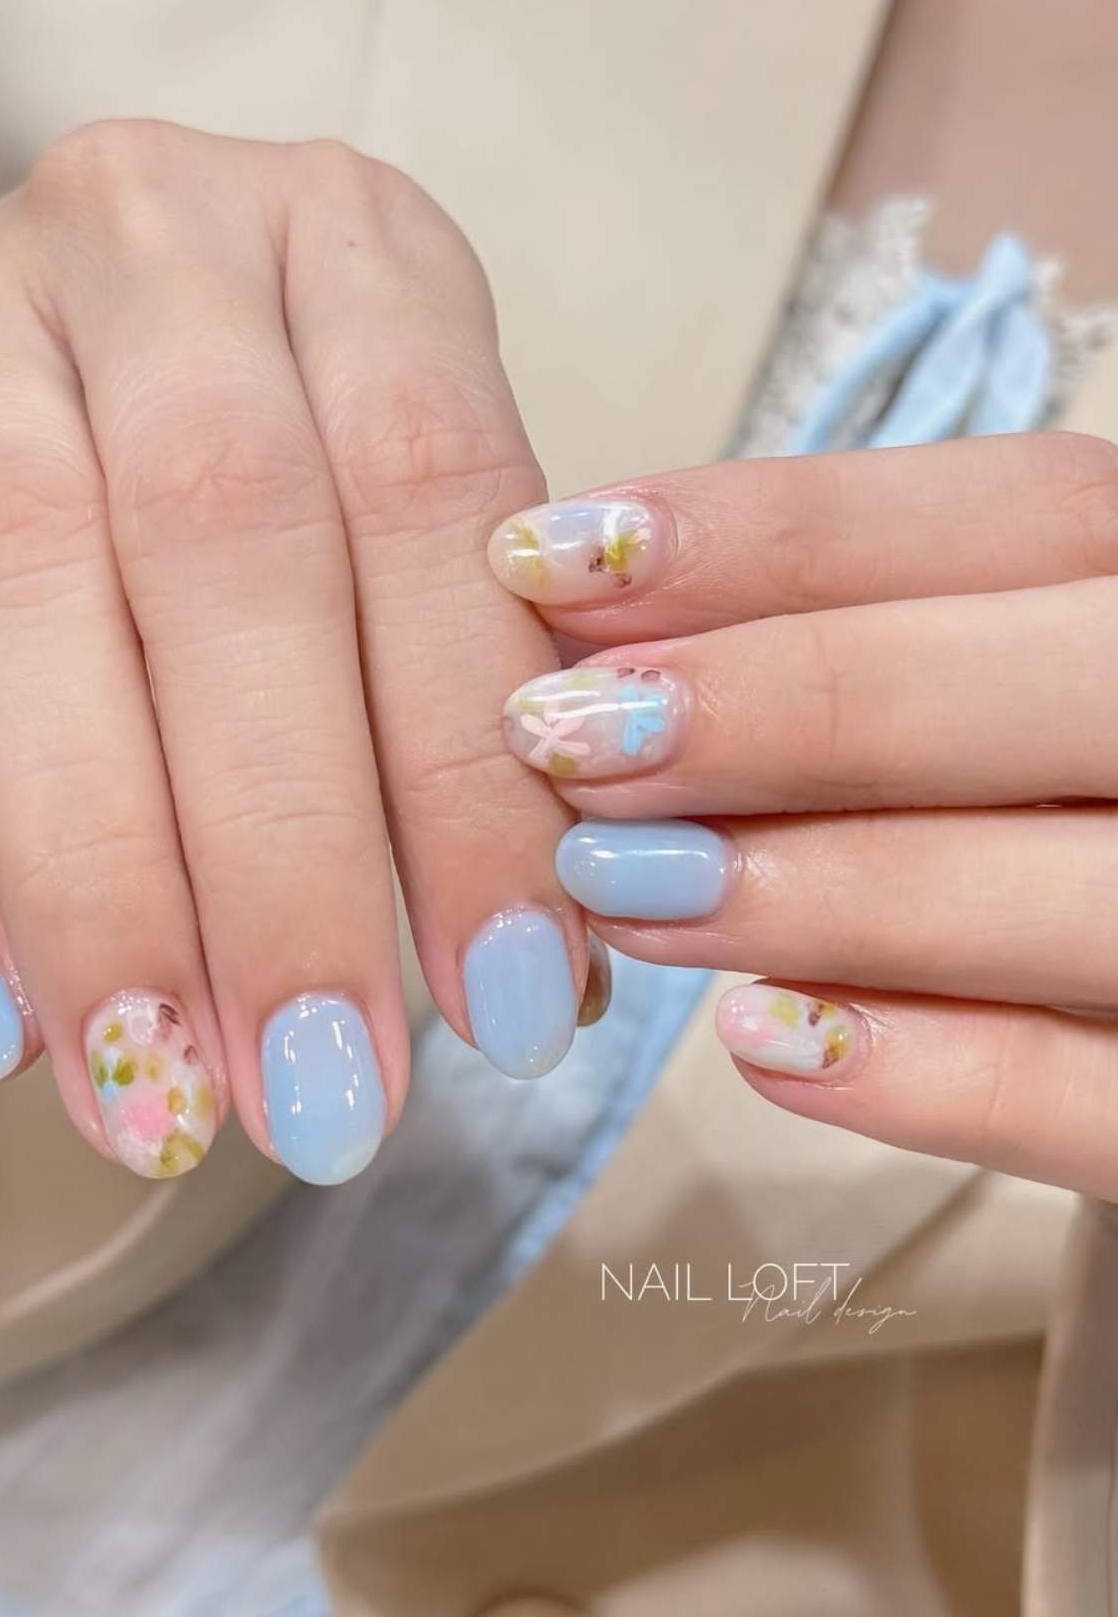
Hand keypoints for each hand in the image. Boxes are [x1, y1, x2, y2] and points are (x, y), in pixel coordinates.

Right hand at [0, 121, 586, 1181]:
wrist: (116, 324)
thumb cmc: (317, 454)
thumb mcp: (422, 530)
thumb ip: (480, 705)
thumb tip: (557, 997)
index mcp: (360, 252)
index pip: (436, 502)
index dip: (469, 771)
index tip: (513, 1014)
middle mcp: (166, 247)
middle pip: (228, 541)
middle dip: (283, 853)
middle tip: (330, 1097)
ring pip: (24, 576)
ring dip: (96, 875)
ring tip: (157, 1101)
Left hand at [488, 433, 1117, 1197]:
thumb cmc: (1044, 820)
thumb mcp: (990, 702)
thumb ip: (850, 645)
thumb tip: (590, 624)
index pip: (1040, 511)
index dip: (790, 529)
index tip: (553, 556)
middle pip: (1070, 683)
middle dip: (796, 703)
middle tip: (565, 732)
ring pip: (1083, 897)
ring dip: (827, 891)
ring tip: (617, 887)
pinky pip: (1105, 1105)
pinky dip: (930, 1079)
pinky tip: (758, 1043)